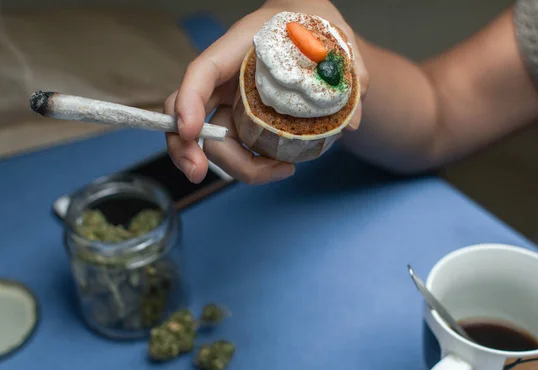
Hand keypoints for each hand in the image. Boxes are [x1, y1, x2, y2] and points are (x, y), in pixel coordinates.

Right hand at [164, 0, 368, 183]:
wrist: (307, 28)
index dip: (188, 102)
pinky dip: (251, 166)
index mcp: (237, 49)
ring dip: (234, 167)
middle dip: (186, 149)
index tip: (191, 131)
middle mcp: (226, 79)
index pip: (201, 72)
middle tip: (199, 174)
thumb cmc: (312, 25)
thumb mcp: (337, 39)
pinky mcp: (244, 121)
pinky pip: (238, 149)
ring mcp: (232, 102)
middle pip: (189, 115)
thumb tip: (351, 122)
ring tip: (279, 171)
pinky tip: (279, 166)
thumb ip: (350, 72)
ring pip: (214, 141)